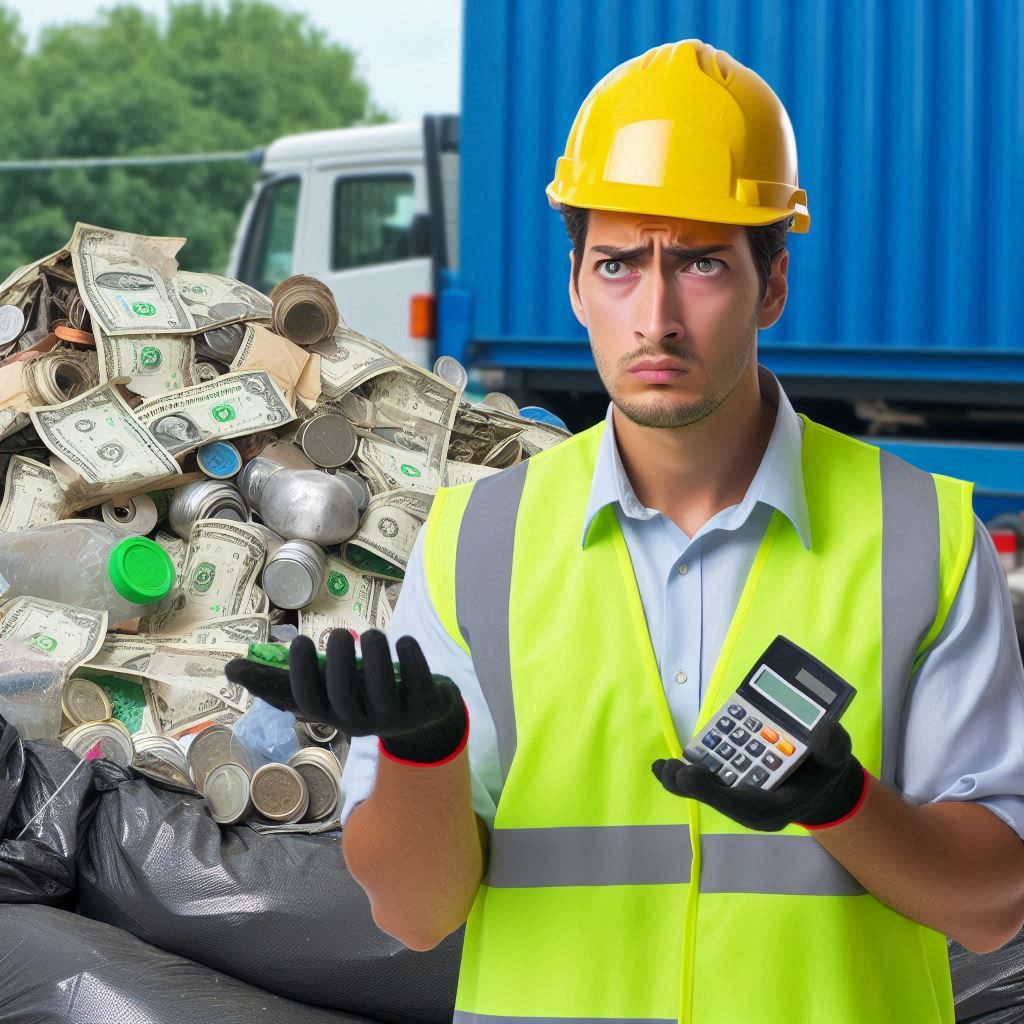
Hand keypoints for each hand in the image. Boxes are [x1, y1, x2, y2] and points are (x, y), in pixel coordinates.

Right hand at [225, 629, 466, 763]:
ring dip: (375, 657)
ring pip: (382, 692)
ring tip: (372, 633)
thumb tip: (231, 669)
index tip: (299, 640)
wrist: (422, 716)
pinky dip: (411, 660)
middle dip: (338, 664)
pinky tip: (404, 640)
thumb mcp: (326, 689)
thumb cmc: (364, 694)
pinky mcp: (426, 706)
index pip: (309, 702)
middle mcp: (362, 722)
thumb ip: (282, 681)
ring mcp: (396, 717)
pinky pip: (418, 685)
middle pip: (343, 698)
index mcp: (334, 716)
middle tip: (339, 633)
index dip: (302, 674)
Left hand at [652, 719, 866, 831]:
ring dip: (684, 782)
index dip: (717, 792)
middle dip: (696, 788)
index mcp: (780, 806)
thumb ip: (830, 745)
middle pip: (722, 801)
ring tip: (663, 767)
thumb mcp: (836, 755)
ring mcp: (742, 797)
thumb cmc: (824, 767)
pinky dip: (686, 775)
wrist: (818, 780)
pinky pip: (707, 783)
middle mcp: (756, 807)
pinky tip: (667, 765)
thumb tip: (821, 728)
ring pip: (709, 794)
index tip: (691, 775)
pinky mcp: (732, 786)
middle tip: (674, 770)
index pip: (748, 806)